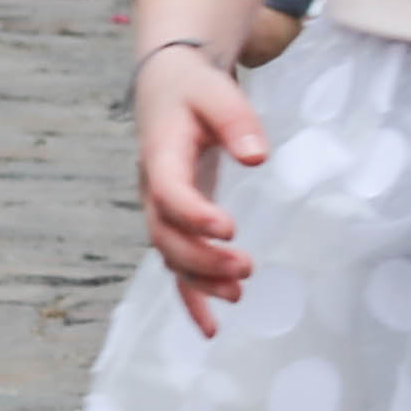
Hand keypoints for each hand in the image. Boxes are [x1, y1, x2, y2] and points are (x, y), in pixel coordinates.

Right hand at [134, 40, 268, 336]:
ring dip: (199, 280)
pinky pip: (175, 264)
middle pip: (166, 235)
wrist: (167, 83)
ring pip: (169, 255)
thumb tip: (257, 157)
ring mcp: (160, 207)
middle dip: (201, 259)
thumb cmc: (192, 88)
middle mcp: (153, 188)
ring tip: (238, 294)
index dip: (193, 214)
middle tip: (244, 267)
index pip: (168, 192)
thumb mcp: (216, 92)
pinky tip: (212, 327)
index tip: (228, 228)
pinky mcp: (174, 219)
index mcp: (160, 154)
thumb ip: (237, 121)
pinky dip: (190, 297)